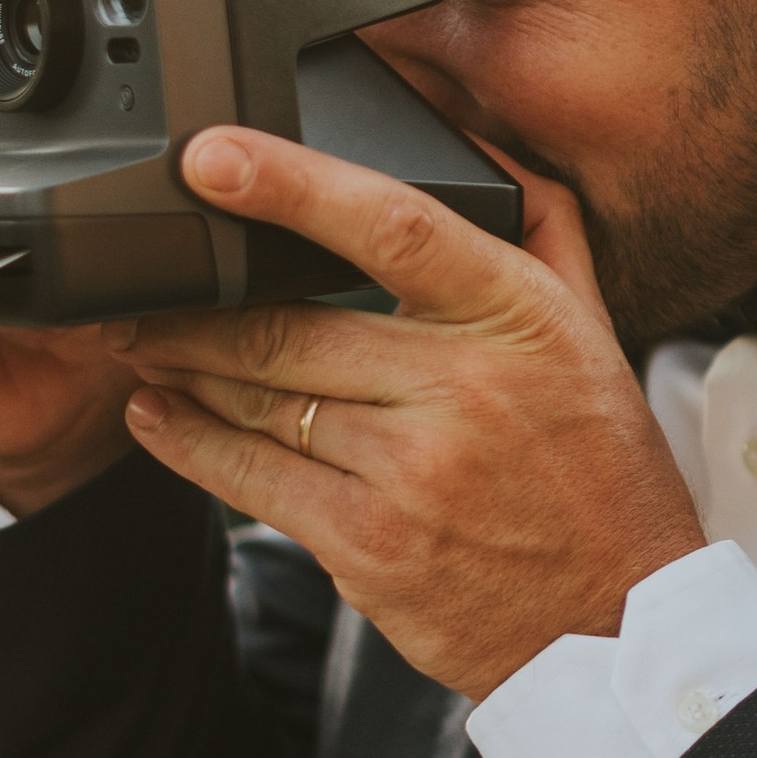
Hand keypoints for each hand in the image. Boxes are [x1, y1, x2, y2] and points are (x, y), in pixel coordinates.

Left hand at [113, 125, 703, 698]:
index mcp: (521, 317)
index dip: (292, 184)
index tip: (214, 156)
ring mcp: (413, 471)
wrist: (615, 619)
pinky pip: (253, 480)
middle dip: (196, 304)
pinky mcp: (370, 545)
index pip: (393, 225)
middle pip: (292, 325)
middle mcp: (467, 387)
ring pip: (262, 401)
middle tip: (143, 280)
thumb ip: (537, 225)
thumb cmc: (598, 468)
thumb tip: (469, 139)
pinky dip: (190, 443)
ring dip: (182, 367)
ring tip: (141, 341)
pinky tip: (158, 416)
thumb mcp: (592, 329)